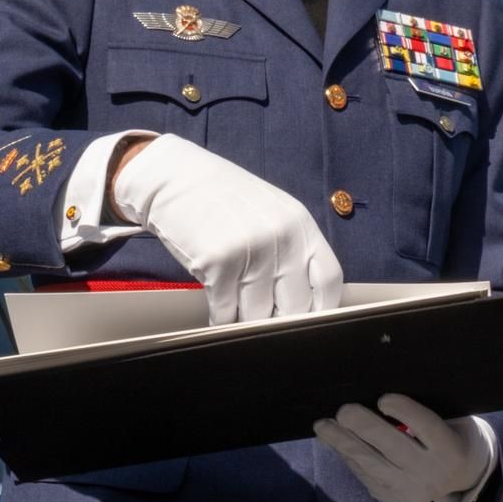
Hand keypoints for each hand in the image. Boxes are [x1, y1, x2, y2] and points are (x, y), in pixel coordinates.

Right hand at [110, 133, 343, 323]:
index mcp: (300, 225)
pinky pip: (226, 314)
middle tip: (265, 319)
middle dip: (280, 321)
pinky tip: (218, 310)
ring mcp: (251, 251)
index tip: (310, 323)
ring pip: (258, 316)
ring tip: (237, 308)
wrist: (174, 178)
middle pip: (295, 306)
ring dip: (246, 321)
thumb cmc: (223, 199)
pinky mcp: (218, 264)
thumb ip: (292, 249)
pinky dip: (221, 319)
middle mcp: (281, 238)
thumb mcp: (272, 213)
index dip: (322, 309)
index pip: (328, 280)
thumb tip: (301, 300)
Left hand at [314, 394, 492, 501]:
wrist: (460, 479)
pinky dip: (350, 458)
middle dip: (365, 428)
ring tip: (323, 426)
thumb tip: (377, 398)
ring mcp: (412, 491)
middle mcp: (432, 473)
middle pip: (394, 448)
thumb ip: (423, 412)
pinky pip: (367, 477)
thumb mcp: (449, 420)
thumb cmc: (449, 434)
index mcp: (450, 447)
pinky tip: (336, 442)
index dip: (405, 412)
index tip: (383, 398)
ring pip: (372, 466)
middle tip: (343, 411)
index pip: (426, 427)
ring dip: (344, 444)